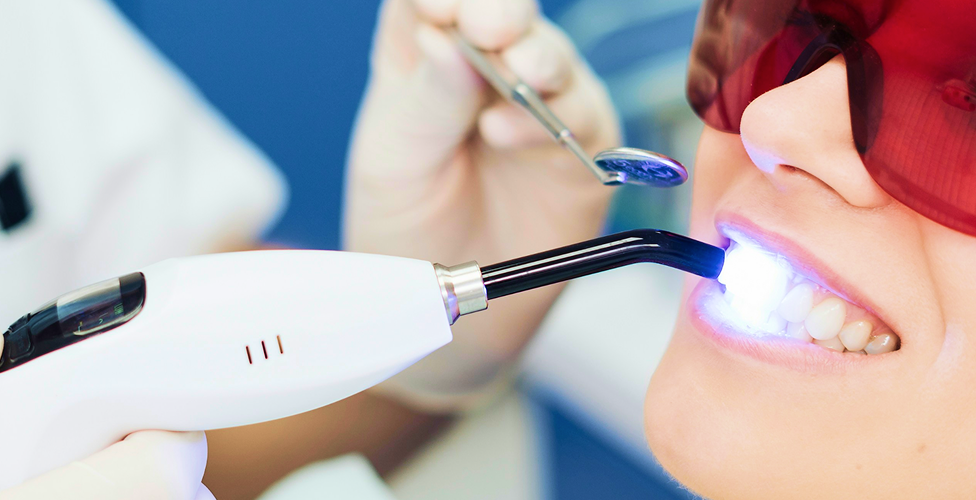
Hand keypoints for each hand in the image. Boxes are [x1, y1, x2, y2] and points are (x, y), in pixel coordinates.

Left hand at [347, 0, 620, 408]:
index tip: (440, 6)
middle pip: (499, 9)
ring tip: (516, 74)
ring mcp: (537, 100)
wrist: (451, 310)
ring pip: (549, 53)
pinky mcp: (581, 143)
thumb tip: (444, 36)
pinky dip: (550, 118)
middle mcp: (484, 67)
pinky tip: (510, 132)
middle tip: (487, 25)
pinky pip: (581, 114)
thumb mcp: (394, 159)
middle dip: (499, 8)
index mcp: (422, 56)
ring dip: (536, 56)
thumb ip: (425, 99)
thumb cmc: (408, 226)